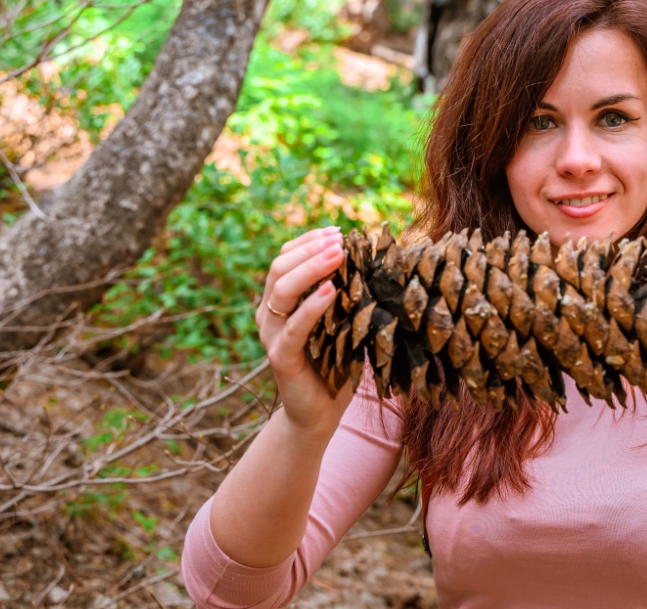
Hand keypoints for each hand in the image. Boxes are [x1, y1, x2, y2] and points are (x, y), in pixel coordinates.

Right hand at [255, 226, 355, 437]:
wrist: (319, 415)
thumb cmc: (335, 365)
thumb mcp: (343, 323)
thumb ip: (348, 296)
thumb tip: (377, 263)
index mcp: (281, 302)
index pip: (286, 258)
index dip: (309, 241)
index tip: (338, 230)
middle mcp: (270, 314)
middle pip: (280, 268)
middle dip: (311, 249)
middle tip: (340, 240)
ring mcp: (272, 335)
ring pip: (282, 291)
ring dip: (311, 268)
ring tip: (338, 255)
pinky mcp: (280, 358)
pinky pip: (294, 328)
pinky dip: (312, 307)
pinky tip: (330, 291)